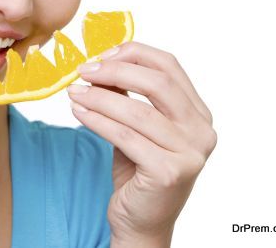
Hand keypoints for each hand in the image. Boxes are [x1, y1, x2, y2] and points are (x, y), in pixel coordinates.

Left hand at [67, 41, 216, 246]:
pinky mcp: (169, 172)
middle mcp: (201, 131)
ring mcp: (189, 153)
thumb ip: (128, 95)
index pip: (170, 66)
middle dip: (116, 71)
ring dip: (99, 97)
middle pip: (158, 84)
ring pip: (138, 112)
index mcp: (198, 113)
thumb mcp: (137, 126)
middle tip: (84, 70)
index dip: (134, 54)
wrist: (143, 221)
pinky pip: (125, 136)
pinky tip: (78, 111)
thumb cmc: (139, 169)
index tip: (102, 53)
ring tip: (74, 91)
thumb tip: (101, 62)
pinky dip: (97, 120)